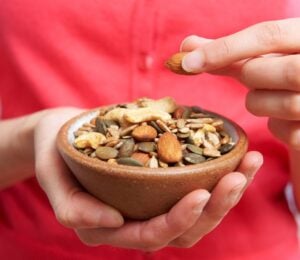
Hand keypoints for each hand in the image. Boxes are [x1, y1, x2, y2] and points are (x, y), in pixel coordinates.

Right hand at [34, 107, 262, 250]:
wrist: (61, 132)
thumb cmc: (55, 153)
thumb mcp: (52, 176)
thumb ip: (72, 207)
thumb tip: (112, 221)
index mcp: (111, 226)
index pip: (151, 235)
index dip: (178, 220)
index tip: (200, 194)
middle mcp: (137, 217)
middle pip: (186, 228)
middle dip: (216, 207)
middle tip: (237, 177)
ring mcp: (151, 198)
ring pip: (198, 208)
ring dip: (226, 190)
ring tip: (248, 163)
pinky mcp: (160, 177)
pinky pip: (194, 181)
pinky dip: (218, 170)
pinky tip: (236, 153)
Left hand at [179, 18, 299, 149]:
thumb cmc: (288, 73)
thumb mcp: (268, 57)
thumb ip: (231, 52)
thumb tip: (186, 46)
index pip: (267, 35)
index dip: (223, 49)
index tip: (187, 62)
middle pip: (264, 70)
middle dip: (247, 75)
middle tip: (254, 76)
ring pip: (278, 103)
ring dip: (261, 103)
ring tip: (272, 96)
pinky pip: (288, 133)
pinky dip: (277, 127)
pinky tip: (286, 118)